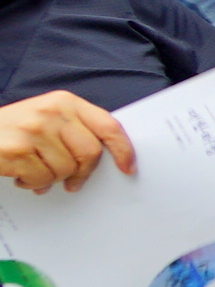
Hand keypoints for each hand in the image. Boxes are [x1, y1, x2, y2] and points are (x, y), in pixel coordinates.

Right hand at [0, 91, 132, 191]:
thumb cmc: (14, 128)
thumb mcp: (47, 117)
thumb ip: (75, 129)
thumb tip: (106, 156)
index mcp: (65, 102)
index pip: (108, 125)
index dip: (123, 149)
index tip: (128, 167)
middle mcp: (51, 113)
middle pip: (90, 153)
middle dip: (83, 173)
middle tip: (74, 183)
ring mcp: (33, 130)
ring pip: (66, 169)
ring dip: (53, 179)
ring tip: (37, 172)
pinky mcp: (17, 150)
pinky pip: (42, 178)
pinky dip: (34, 183)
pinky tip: (23, 175)